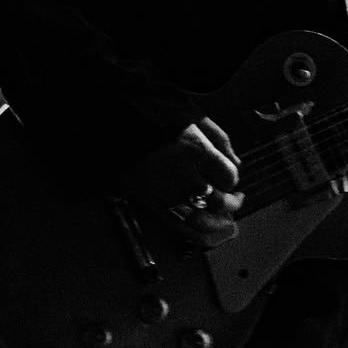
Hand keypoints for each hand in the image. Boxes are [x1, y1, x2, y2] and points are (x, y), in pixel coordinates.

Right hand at [115, 119, 244, 246]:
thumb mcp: (192, 113)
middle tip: (235, 200)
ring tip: (225, 220)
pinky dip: (195, 234)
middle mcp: (182, 176)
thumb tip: (236, 162)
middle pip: (218, 201)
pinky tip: (204, 232)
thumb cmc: (153, 112)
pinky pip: (177, 228)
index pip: (228, 177)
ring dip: (217, 224)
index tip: (229, 175)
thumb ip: (219, 138)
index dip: (232, 179)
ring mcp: (165, 193)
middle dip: (230, 203)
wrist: (112, 123)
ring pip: (200, 221)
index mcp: (195, 150)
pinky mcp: (150, 204)